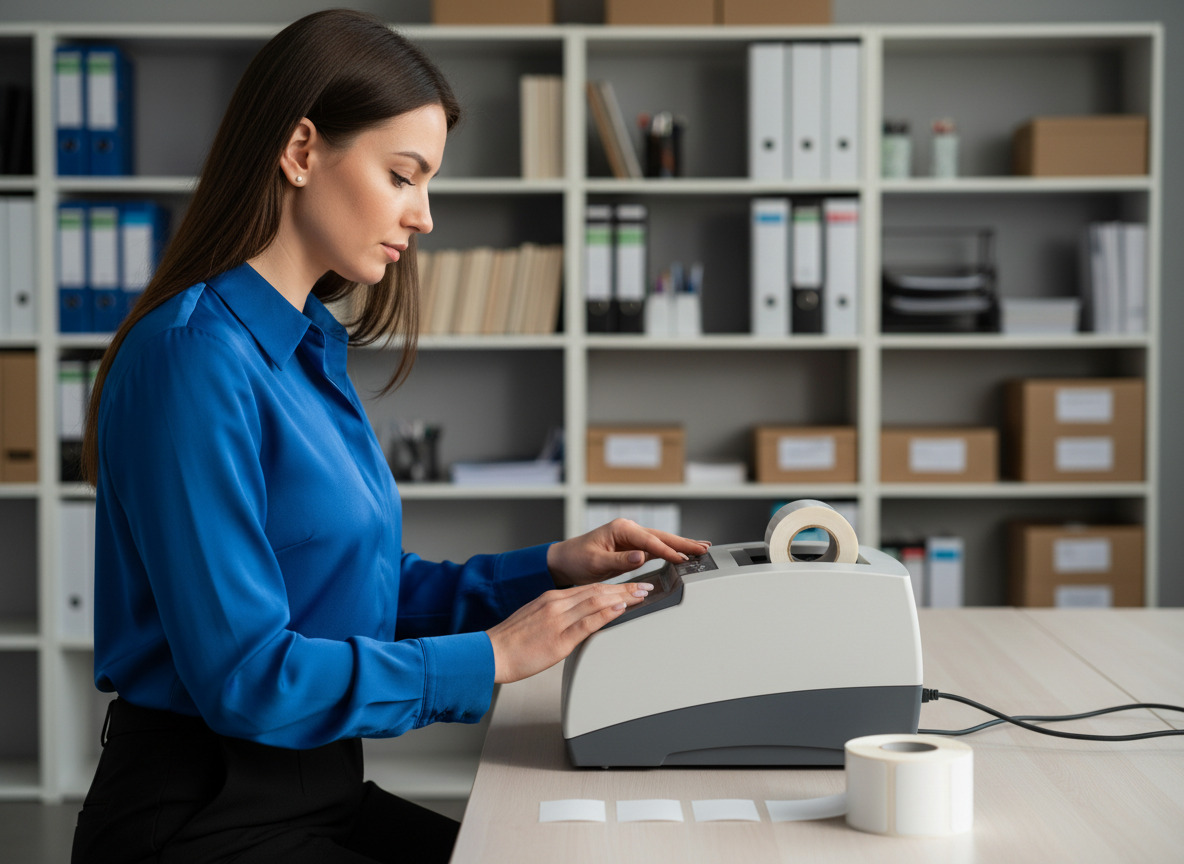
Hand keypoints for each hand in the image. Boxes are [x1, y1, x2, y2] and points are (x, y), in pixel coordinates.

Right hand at [486, 581, 653, 683]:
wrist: (490, 654)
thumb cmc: (510, 642)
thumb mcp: (535, 619)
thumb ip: (557, 615)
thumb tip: (577, 617)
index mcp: (551, 599)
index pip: (589, 588)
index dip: (613, 586)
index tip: (630, 586)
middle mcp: (556, 604)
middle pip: (597, 591)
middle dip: (624, 588)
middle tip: (646, 585)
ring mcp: (558, 619)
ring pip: (596, 602)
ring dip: (622, 597)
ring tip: (641, 595)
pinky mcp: (559, 638)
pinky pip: (587, 622)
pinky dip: (606, 613)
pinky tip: (621, 609)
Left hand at [546, 518, 710, 586]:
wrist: (564, 562)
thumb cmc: (576, 559)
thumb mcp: (596, 561)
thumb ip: (619, 560)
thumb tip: (641, 556)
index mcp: (621, 529)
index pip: (650, 541)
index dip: (668, 550)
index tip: (684, 559)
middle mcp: (628, 530)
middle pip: (661, 537)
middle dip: (684, 543)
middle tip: (704, 548)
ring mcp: (631, 539)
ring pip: (661, 542)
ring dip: (681, 545)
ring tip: (701, 548)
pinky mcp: (631, 549)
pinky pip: (655, 549)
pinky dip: (670, 551)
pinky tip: (682, 554)